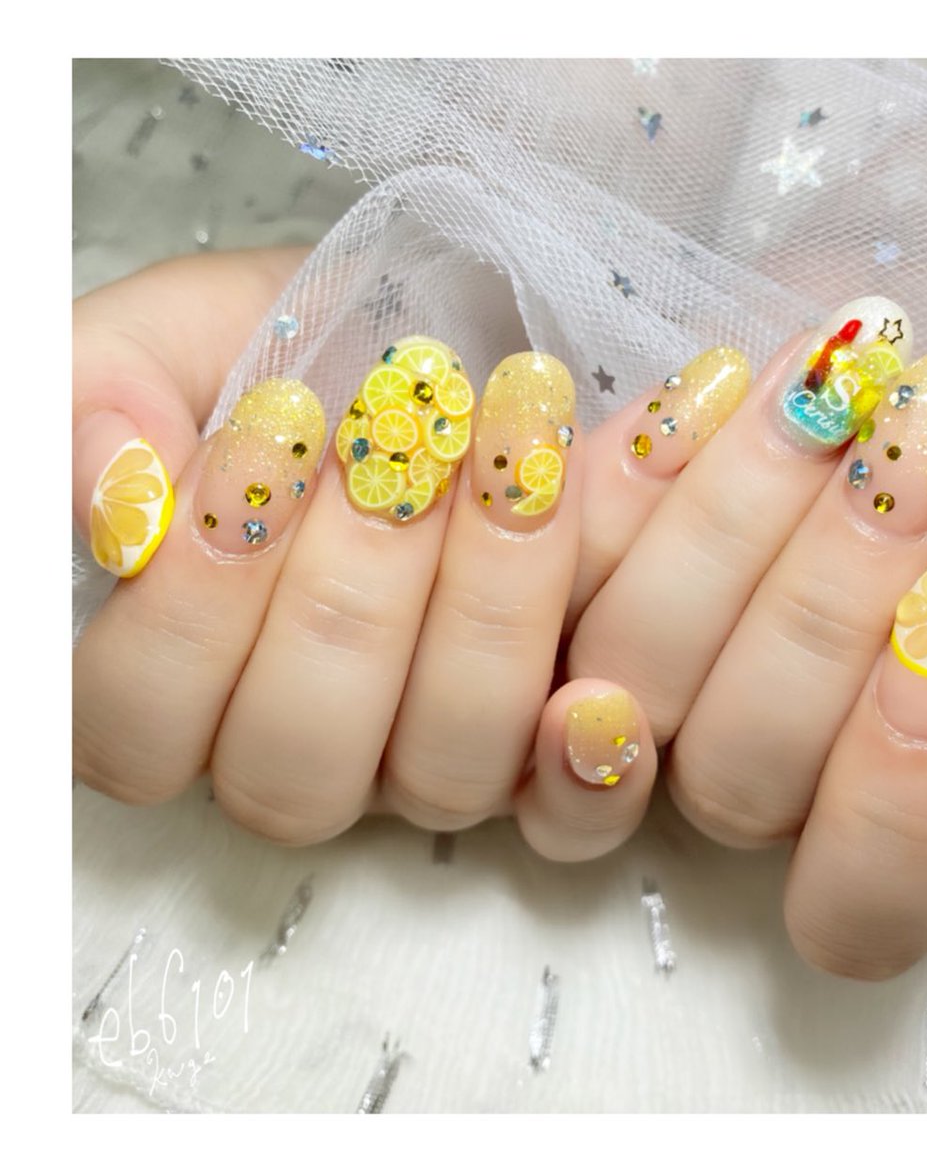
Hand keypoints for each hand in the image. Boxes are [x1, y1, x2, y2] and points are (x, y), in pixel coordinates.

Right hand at [73, 250, 658, 861]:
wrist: (466, 328)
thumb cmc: (312, 346)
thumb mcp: (189, 334)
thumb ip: (104, 398)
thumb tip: (116, 500)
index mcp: (186, 674)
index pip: (136, 728)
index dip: (190, 608)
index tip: (267, 440)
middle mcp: (306, 742)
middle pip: (295, 769)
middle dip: (350, 599)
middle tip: (401, 452)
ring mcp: (430, 759)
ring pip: (441, 775)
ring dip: (483, 618)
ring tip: (519, 469)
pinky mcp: (549, 756)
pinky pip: (572, 823)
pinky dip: (587, 771)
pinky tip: (596, 687)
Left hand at [566, 296, 926, 977]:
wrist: (874, 391)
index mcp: (862, 805)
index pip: (857, 899)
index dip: (899, 798)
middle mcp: (729, 775)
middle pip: (737, 779)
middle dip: (829, 609)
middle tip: (907, 447)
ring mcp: (616, 699)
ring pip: (619, 686)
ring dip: (717, 534)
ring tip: (804, 391)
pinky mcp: (536, 596)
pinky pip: (523, 581)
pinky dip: (600, 484)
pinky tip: (682, 391)